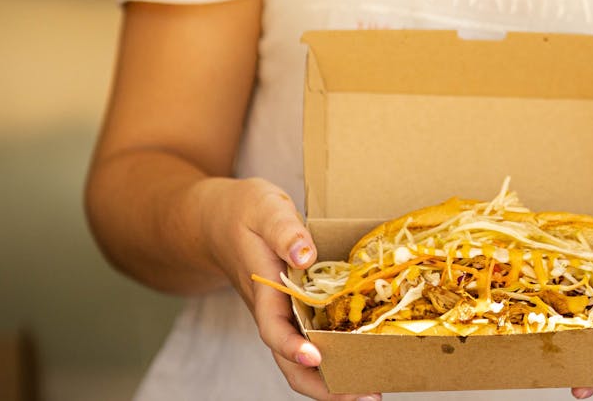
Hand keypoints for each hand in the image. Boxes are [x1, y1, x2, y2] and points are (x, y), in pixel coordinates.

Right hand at [199, 177, 381, 400]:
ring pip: (304, 360)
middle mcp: (274, 312)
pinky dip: (338, 356)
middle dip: (325, 386)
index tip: (315, 357)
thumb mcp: (264, 209)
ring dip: (335, 379)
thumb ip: (284, 231)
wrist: (217, 219)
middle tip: (368, 397)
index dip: (293, 348)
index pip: (274, 330)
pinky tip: (366, 358)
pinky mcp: (296, 311)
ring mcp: (285, 315)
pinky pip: (315, 341)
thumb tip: (305, 255)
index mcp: (264, 292)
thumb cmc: (242, 211)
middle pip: (292, 363)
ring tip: (375, 390)